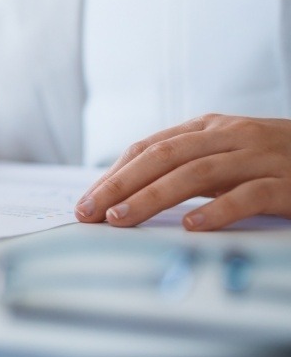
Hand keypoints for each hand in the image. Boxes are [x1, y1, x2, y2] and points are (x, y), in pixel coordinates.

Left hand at [74, 114, 290, 230]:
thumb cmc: (276, 165)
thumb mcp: (227, 160)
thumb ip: (187, 170)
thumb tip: (129, 195)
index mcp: (210, 128)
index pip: (149, 147)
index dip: (114, 174)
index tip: (86, 202)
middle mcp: (231, 136)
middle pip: (163, 156)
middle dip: (120, 185)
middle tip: (90, 212)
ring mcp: (260, 157)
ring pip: (196, 173)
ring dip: (153, 197)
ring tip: (122, 219)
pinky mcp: (289, 182)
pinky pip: (248, 195)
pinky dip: (218, 211)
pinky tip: (193, 228)